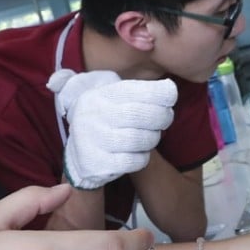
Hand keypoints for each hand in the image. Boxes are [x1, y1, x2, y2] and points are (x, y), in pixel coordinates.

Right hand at [47, 69, 176, 189]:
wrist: (79, 153)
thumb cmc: (106, 118)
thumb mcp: (110, 94)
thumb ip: (134, 87)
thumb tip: (166, 87)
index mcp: (101, 94)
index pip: (138, 91)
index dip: (162, 93)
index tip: (170, 97)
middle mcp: (95, 115)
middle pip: (143, 115)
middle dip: (162, 117)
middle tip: (165, 119)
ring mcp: (94, 140)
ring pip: (140, 140)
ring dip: (152, 138)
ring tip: (150, 135)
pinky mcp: (97, 163)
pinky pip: (133, 161)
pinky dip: (142, 157)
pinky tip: (139, 152)